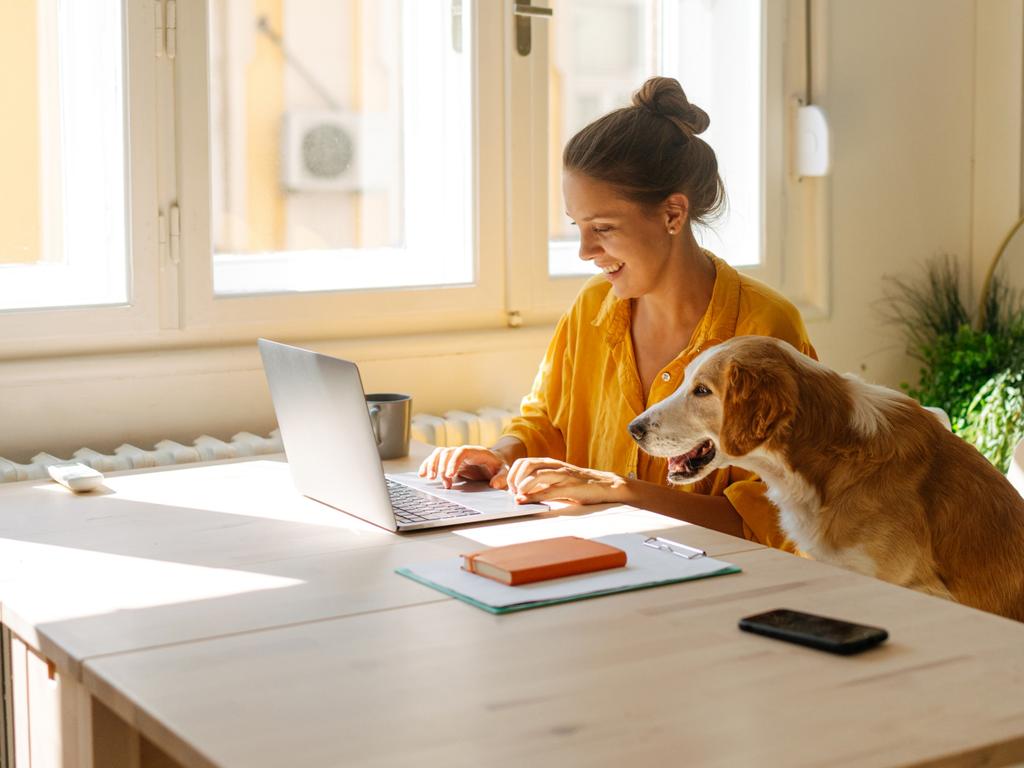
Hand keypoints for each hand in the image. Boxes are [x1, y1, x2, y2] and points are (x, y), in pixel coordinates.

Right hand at [418, 445, 509, 488]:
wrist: (494, 462)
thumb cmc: (498, 466)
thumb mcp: (504, 471)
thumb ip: (501, 477)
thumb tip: (494, 484)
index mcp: (476, 451)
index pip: (462, 452)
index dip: (454, 462)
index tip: (450, 475)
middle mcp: (463, 451)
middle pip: (447, 452)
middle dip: (441, 465)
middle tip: (438, 479)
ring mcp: (455, 455)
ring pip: (439, 454)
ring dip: (432, 464)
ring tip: (429, 478)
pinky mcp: (450, 461)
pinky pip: (436, 459)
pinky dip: (428, 465)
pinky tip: (422, 474)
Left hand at [505, 458, 628, 504]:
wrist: (605, 485)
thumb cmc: (579, 484)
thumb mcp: (557, 480)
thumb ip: (541, 483)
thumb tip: (521, 492)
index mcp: (550, 463)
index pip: (523, 462)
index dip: (512, 474)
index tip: (510, 488)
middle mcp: (554, 466)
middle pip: (526, 464)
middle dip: (514, 479)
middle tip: (513, 492)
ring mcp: (563, 475)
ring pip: (536, 475)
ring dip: (522, 486)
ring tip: (518, 496)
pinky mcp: (570, 487)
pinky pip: (548, 491)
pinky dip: (533, 497)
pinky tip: (525, 501)